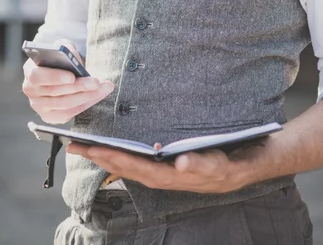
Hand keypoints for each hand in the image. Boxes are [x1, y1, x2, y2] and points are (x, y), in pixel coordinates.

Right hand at [22, 41, 113, 123]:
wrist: (58, 72)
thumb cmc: (60, 59)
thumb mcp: (61, 48)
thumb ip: (66, 50)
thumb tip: (73, 58)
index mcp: (30, 70)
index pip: (37, 76)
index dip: (55, 77)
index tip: (72, 76)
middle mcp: (31, 90)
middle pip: (55, 92)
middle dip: (79, 87)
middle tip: (96, 82)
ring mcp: (39, 105)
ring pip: (64, 104)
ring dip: (86, 96)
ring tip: (103, 88)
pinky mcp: (49, 116)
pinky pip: (69, 113)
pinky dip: (85, 104)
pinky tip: (98, 95)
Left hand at [66, 143, 254, 192]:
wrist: (248, 164)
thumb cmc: (233, 163)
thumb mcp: (221, 165)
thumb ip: (202, 165)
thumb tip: (178, 164)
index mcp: (173, 177)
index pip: (137, 167)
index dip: (114, 158)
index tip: (93, 148)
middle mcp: (165, 176)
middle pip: (127, 167)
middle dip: (101, 157)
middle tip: (74, 145)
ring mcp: (167, 172)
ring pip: (131, 165)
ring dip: (108, 156)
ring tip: (87, 146)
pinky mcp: (170, 166)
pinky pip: (141, 161)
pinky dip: (124, 156)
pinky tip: (117, 149)